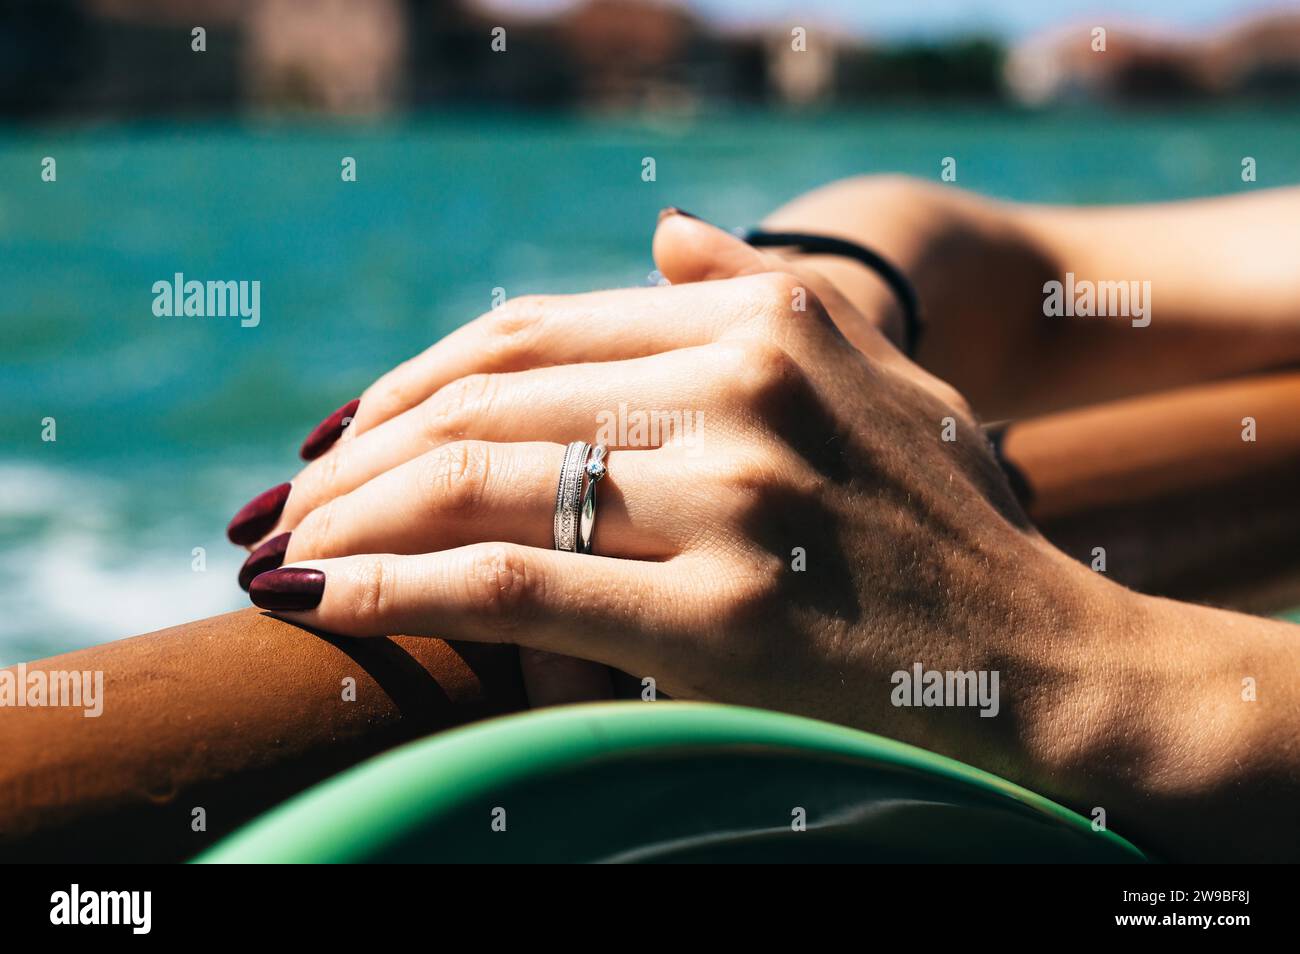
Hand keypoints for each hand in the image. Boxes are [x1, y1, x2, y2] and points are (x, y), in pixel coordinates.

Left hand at [229, 220, 1109, 774]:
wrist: (1046, 655)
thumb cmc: (948, 526)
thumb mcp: (875, 374)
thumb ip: (757, 291)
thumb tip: (661, 233)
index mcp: (765, 319)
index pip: (532, 331)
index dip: (412, 379)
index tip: (341, 431)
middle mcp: (744, 382)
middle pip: (487, 400)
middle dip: (358, 453)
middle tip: (282, 502)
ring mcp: (734, 493)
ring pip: (480, 483)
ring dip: (353, 516)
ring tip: (281, 553)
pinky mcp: (722, 613)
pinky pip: (510, 582)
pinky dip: (393, 588)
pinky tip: (319, 602)